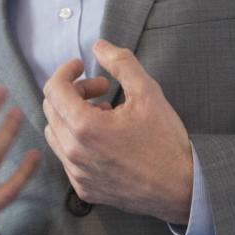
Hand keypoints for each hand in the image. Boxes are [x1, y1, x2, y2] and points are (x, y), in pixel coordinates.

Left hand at [42, 39, 192, 222]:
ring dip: (72, 116)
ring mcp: (77, 174)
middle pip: (51, 109)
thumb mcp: (148, 92)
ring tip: (105, 114)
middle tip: (102, 89)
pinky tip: (105, 139)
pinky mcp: (84, 189)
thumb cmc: (166, 141)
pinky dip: (77, 141)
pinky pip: (66, 157)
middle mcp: (74, 153)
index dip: (66, 71)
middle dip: (73, 91)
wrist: (182, 188)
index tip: (82, 65)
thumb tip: (98, 46)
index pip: (54, 89)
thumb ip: (120, 63)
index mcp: (85, 127)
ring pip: (55, 133)